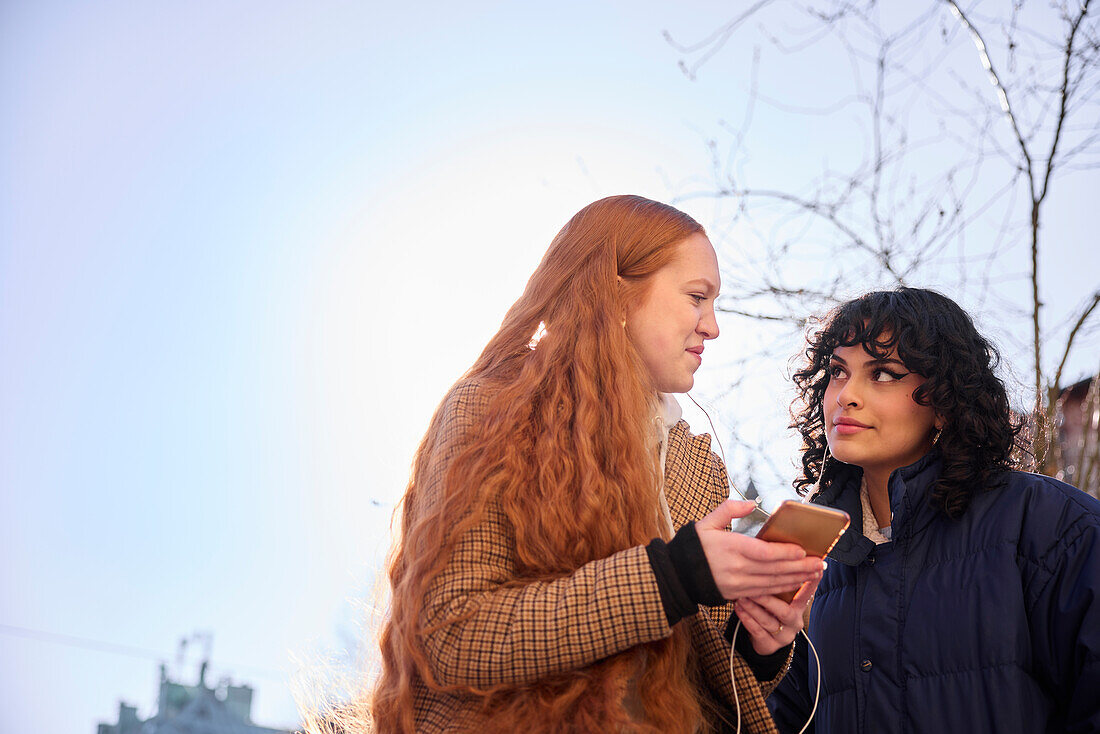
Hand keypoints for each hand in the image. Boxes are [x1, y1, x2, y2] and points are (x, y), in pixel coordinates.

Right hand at [696, 500, 823, 599]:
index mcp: (730, 548)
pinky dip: (782, 590)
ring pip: (773, 583)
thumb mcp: (706, 522)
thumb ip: (728, 509)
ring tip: (814, 575)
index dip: (785, 553)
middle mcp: (736, 568)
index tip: (803, 551)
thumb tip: (751, 503)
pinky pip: (764, 593)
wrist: (678, 575)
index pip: (764, 553)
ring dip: (796, 580)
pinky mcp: (737, 594)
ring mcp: (738, 584)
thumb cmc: (693, 546)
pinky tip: (796, 586)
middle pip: (774, 570)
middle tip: (821, 564)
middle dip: (800, 568)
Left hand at [733, 574, 820, 654]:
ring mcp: (783, 636)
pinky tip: (739, 609)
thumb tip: (778, 557)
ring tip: (741, 597)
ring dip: (753, 608)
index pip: (806, 595)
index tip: (815, 571)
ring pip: (768, 622)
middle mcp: (794, 623)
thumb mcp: (778, 598)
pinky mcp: (770, 646)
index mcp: (799, 609)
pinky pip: (757, 632)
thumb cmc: (769, 610)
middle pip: (785, 611)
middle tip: (754, 588)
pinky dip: (747, 619)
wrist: (762, 638)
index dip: (811, 584)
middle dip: (768, 599)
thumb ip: (780, 584)